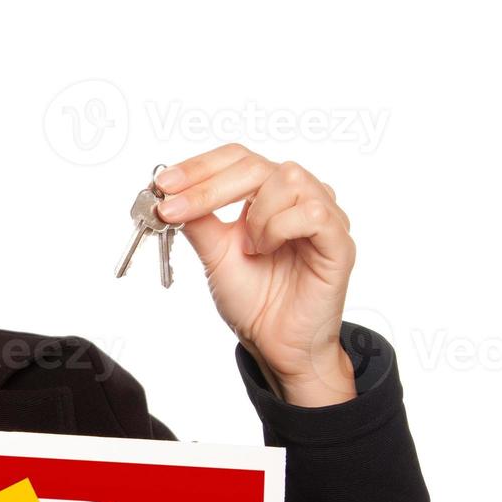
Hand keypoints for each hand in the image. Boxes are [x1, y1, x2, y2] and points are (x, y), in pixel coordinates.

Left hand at [153, 144, 357, 406]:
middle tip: (174, 209)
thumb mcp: (213, 255)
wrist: (274, 342)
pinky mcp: (338, 240)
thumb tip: (169, 193)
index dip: (198, 166)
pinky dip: (279, 229)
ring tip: (249, 249)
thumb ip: (198, 221)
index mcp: (268, 194)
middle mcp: (298, 197)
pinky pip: (312, 213)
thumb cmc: (253, 298)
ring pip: (288, 180)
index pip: (236, 159)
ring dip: (255, 216)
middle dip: (208, 186)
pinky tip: (267, 251)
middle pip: (256, 164)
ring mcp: (323, 215)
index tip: (162, 183)